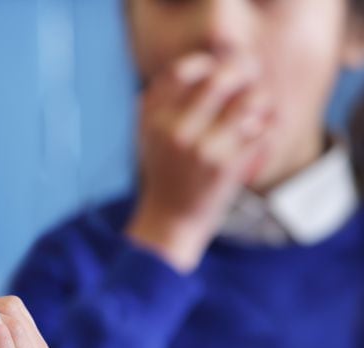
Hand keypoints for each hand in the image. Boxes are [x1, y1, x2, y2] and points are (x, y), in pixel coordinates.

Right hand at [127, 53, 273, 272]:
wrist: (170, 219)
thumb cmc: (166, 170)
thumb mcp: (152, 133)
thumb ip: (167, 99)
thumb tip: (206, 57)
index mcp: (154, 119)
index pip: (182, 70)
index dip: (206, 63)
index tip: (215, 71)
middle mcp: (174, 130)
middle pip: (221, 78)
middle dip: (244, 72)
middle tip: (250, 77)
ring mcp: (201, 149)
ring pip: (250, 101)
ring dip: (260, 102)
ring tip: (256, 111)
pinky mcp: (226, 167)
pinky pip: (263, 130)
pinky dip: (267, 130)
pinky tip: (259, 135)